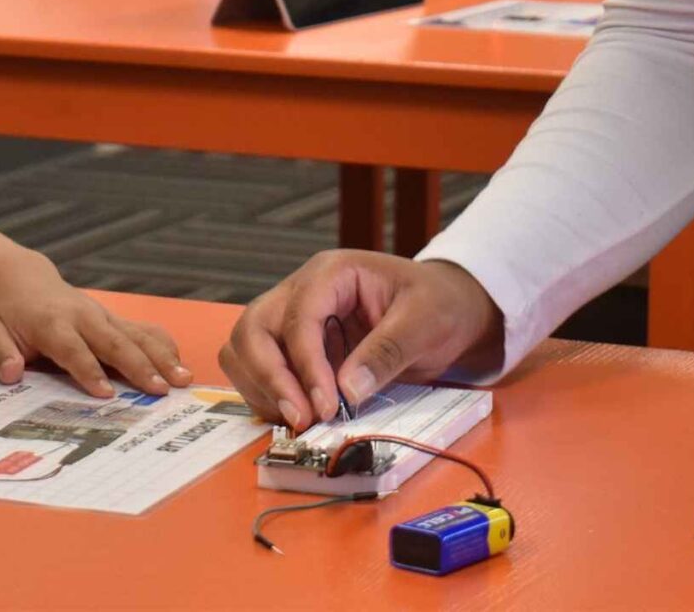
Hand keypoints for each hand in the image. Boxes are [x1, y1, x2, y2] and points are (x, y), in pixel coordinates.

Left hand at [0, 254, 190, 397]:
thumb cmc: (5, 313)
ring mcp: (102, 315)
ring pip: (136, 335)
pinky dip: (163, 345)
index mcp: (51, 323)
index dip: (88, 371)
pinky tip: (181, 364)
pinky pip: (143, 329)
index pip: (72, 349)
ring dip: (161, 357)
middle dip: (139, 367)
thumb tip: (12, 374)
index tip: (106, 394)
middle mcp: (82, 316)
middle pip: (114, 342)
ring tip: (183, 379)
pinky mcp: (114, 317)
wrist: (21, 279)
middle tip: (161, 391)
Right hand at [221, 250, 501, 430]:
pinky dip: (268, 397)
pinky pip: (259, 371)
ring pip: (245, 349)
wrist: (448, 310)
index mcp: (331, 273)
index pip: (298, 317)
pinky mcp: (294, 349)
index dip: (305, 365)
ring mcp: (292, 319)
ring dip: (262, 388)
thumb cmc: (438, 304)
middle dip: (270, 377)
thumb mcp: (424, 322)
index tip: (326, 406)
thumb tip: (346, 391)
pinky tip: (298, 416)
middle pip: (254, 328)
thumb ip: (386, 352)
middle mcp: (301, 292)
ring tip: (300, 421)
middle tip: (302, 419)